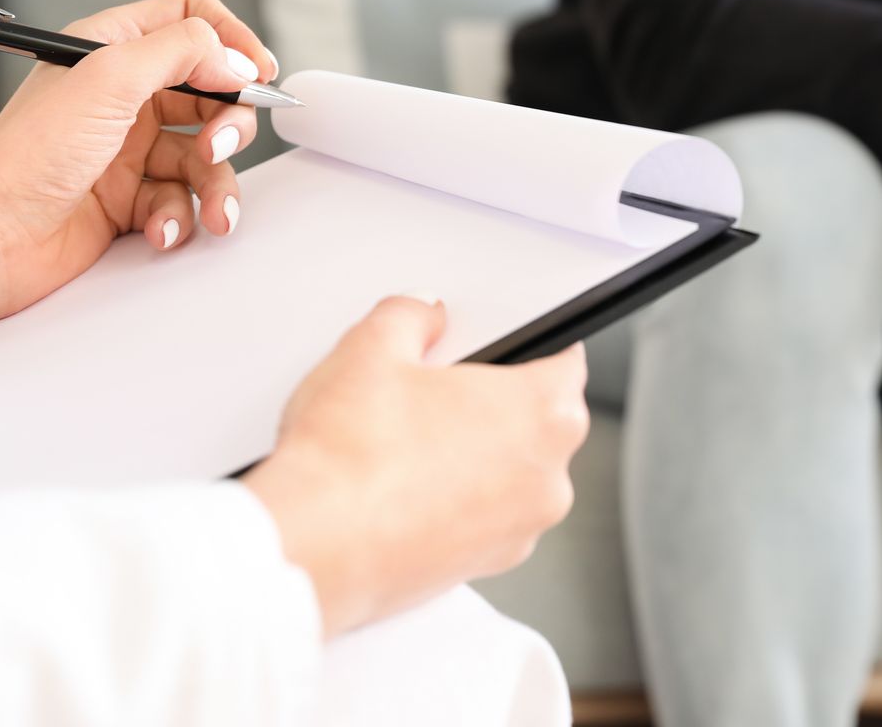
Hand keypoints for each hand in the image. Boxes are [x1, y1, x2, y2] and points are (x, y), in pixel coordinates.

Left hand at [0, 0, 280, 325]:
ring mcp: (128, 149)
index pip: (191, 19)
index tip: (258, 73)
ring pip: (205, 155)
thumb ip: (182, 51)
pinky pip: (180, 201)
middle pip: (211, 92)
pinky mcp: (128, 200)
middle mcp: (123, 94)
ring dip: (216, 185)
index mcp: (112, 49)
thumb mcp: (109, 79)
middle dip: (229, 123)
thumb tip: (235, 57)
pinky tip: (155, 231)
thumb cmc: (28, 155)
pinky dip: (178, 219)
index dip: (231, 41)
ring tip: (211, 213)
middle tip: (218, 148)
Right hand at [240, 297, 589, 636]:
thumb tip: (422, 315)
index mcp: (544, 412)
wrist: (314, 549)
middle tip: (435, 387)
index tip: (501, 342)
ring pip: (512, 472)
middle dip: (495, 400)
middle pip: (540, 418)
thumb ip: (410, 315)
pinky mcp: (485, 566)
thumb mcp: (371, 349)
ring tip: (407, 440)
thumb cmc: (351, 459)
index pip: (566, 359)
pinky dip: (456, 501)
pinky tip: (401, 486)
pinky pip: (484, 516)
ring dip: (476, 455)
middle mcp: (548, 478)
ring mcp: (520, 530)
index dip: (531, 343)